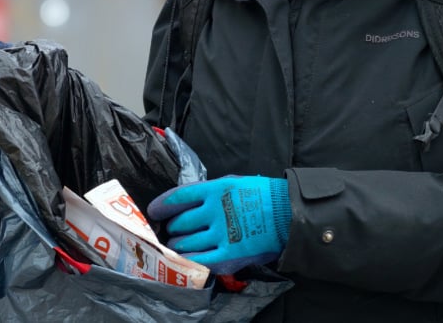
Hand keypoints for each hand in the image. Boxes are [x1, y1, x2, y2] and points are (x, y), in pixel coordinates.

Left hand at [147, 176, 290, 274]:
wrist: (288, 213)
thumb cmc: (261, 194)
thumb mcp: (233, 183)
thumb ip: (209, 192)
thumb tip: (186, 202)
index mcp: (215, 189)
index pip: (178, 197)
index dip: (162, 206)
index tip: (154, 211)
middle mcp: (215, 211)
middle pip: (180, 223)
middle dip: (173, 228)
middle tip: (172, 230)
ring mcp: (222, 234)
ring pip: (186, 243)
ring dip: (178, 245)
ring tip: (178, 244)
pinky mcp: (230, 254)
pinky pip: (200, 260)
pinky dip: (189, 260)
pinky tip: (185, 258)